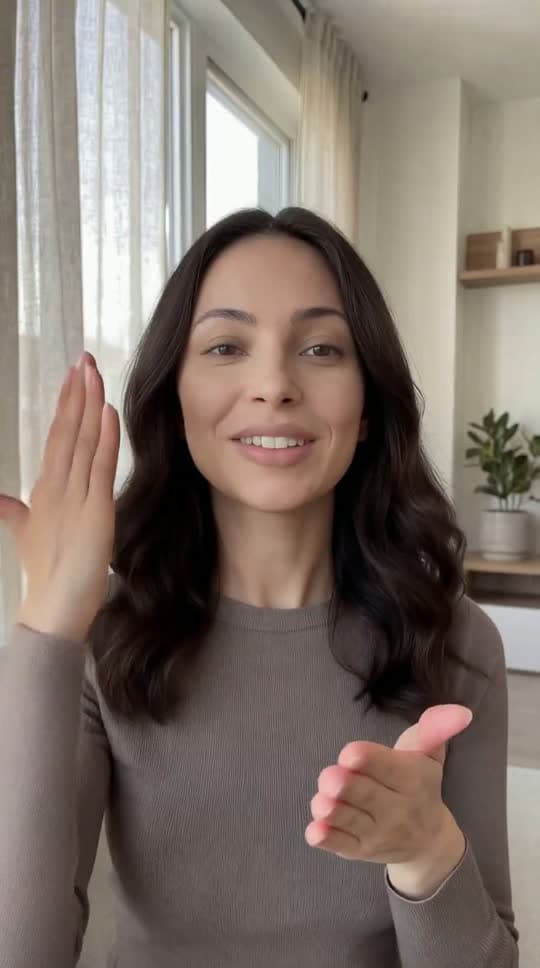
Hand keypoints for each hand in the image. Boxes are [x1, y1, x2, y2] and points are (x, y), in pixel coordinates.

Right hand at [0, 352, 119, 643]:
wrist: (53, 609)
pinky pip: (99, 466)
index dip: (66, 406)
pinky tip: (106, 410)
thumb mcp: (28, 535)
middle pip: (66, 431)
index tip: (74, 375)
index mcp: (44, 489)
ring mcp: (74, 496)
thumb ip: (14, 513)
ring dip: (88, 404)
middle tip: (82, 358)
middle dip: (74, 393)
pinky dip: (103, 436)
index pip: (57, 438)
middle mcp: (56, 486)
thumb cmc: (47, 574)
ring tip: (92, 372)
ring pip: (82, 441)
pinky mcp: (94, 510)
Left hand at [305, 704, 471, 873]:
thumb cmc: (421, 785)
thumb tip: (462, 711)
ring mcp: (378, 833)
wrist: (429, 842)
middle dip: (345, 785)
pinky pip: (341, 844)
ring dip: (332, 811)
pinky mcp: (360, 850)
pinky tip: (315, 831)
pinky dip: (327, 838)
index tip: (350, 753)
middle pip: (366, 794)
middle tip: (329, 777)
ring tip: (321, 802)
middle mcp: (397, 810)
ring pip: (351, 820)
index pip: (390, 768)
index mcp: (413, 780)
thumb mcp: (429, 754)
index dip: (369, 760)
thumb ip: (435, 728)